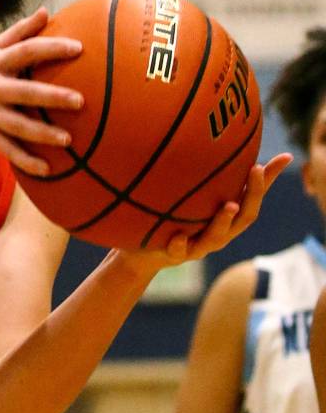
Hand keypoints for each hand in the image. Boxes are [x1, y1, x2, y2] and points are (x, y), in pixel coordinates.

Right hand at [0, 8, 83, 175]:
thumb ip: (18, 32)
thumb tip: (47, 11)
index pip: (26, 51)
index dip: (52, 48)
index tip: (78, 48)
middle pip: (26, 92)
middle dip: (52, 96)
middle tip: (79, 101)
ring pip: (18, 126)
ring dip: (42, 134)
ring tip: (67, 140)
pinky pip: (8, 150)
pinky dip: (26, 161)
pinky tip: (47, 169)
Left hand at [119, 154, 292, 272]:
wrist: (148, 254)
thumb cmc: (183, 222)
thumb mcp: (206, 203)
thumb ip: (226, 182)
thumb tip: (263, 156)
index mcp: (229, 223)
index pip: (251, 204)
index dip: (259, 186)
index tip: (259, 164)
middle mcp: (219, 236)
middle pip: (242, 220)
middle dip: (251, 197)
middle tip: (255, 171)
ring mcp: (198, 247)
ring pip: (215, 238)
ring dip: (223, 221)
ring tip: (229, 205)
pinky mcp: (175, 255)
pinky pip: (178, 251)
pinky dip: (179, 244)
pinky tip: (179, 236)